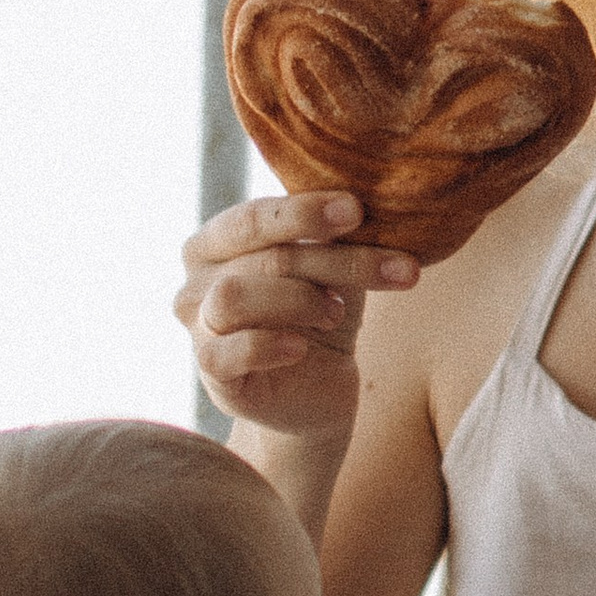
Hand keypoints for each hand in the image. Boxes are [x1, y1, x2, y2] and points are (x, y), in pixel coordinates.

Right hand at [174, 192, 420, 443]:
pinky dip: (269, 345)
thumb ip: (330, 238)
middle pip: (264, 258)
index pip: (252, 218)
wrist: (318, 393)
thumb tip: (360, 202)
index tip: (357, 210)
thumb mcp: (332, 270)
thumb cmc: (320, 316)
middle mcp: (196, 281)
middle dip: (336, 261)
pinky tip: (301, 347)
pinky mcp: (211, 373)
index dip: (304, 212)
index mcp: (215, 242)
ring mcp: (197, 329)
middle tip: (400, 268)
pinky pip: (226, 353)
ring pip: (235, 297)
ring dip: (301, 300)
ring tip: (337, 315)